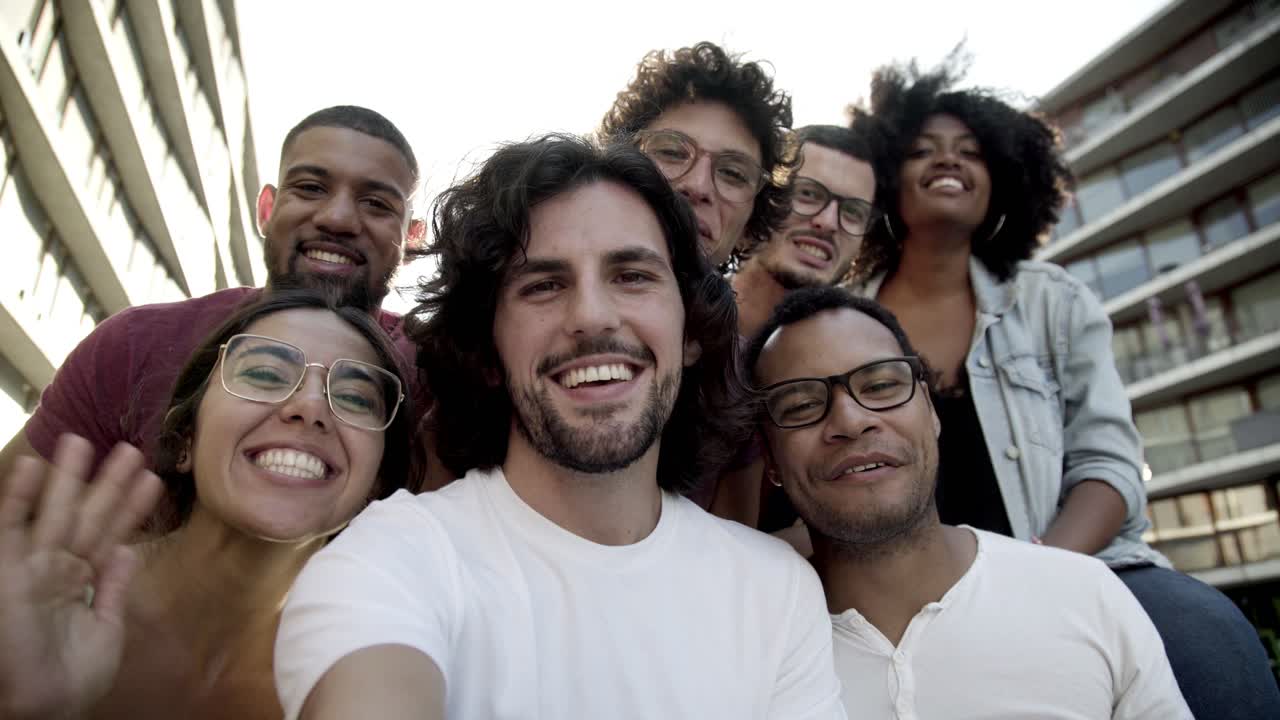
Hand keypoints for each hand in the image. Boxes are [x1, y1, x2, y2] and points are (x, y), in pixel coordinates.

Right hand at [0, 435, 161, 718]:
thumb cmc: (70, 680)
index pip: (111, 534)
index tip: (151, 478)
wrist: (38, 707)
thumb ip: (112, 589)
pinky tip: (34, 468)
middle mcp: (57, 568)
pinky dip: (20, 498)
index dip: (130, 506)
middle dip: (106, 484)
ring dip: (70, 479)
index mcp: (82, 582)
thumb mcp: (105, 630)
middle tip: (130, 448)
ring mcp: (31, 568)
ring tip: (85, 441)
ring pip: (55, 514)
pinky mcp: (6, 570)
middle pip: (87, 516)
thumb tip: (123, 550)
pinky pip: (11, 528)